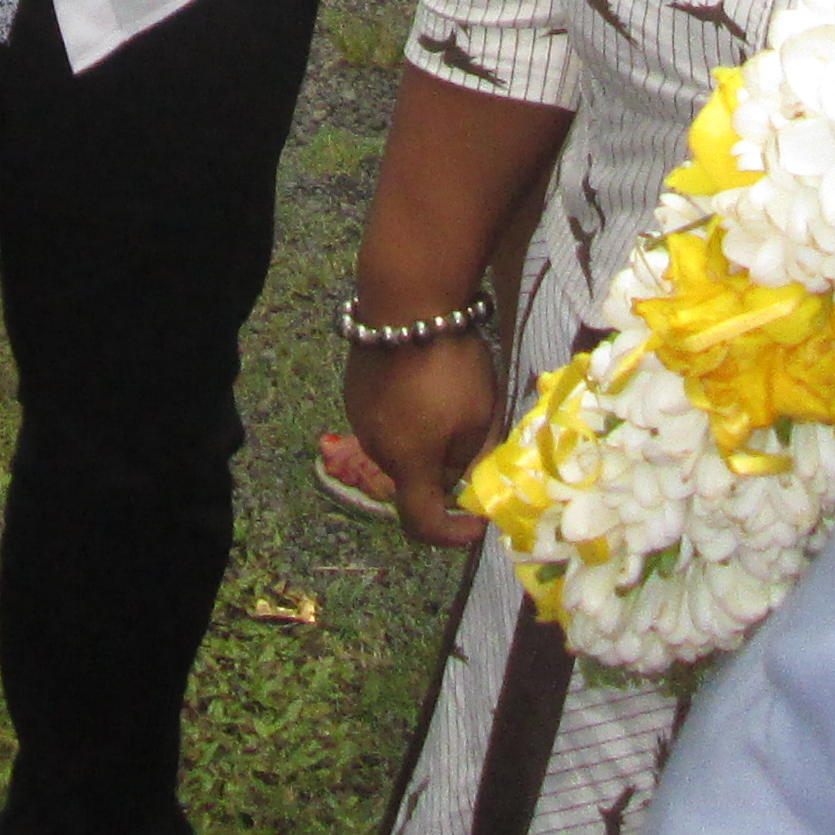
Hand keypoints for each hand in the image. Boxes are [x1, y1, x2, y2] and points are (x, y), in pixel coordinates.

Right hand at [344, 328, 504, 547]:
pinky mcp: (354, 388)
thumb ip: (472, 459)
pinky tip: (424, 382)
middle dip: (443, 473)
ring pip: (398, 447)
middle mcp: (375, 448)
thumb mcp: (480, 416)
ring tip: (451, 403)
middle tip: (474, 443)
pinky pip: (385, 418)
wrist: (406, 300)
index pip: (422, 523)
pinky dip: (406, 416)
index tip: (476, 521)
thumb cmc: (451, 364)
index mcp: (407, 463)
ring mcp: (359, 416)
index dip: (452, 534)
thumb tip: (463, 478)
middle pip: (412, 479)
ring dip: (424, 441)